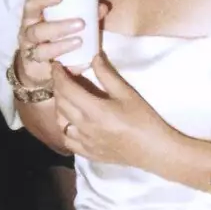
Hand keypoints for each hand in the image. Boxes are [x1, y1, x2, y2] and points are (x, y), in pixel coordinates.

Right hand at [15, 0, 87, 86]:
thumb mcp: (64, 23)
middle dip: (59, 27)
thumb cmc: (52, 37)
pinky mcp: (36, 70)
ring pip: (41, 51)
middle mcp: (27, 34)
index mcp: (32, 18)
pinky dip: (69, 66)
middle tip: (81, 23)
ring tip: (80, 42)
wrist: (38, 68)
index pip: (31, 5)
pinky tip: (83, 64)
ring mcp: (30, 53)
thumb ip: (82, 15)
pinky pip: (51, 69)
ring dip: (62, 46)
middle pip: (37, 30)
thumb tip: (103, 7)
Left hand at [51, 52, 166, 165]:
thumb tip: (93, 57)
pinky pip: (67, 139)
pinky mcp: (87, 153)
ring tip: (65, 96)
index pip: (67, 89)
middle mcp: (84, 127)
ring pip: (60, 122)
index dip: (58, 75)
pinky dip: (64, 127)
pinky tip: (69, 121)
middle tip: (60, 77)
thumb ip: (107, 74)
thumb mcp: (127, 93)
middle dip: (57, 87)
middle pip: (60, 103)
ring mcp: (84, 142)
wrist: (154, 150)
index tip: (56, 66)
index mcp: (94, 110)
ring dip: (59, 106)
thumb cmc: (143, 120)